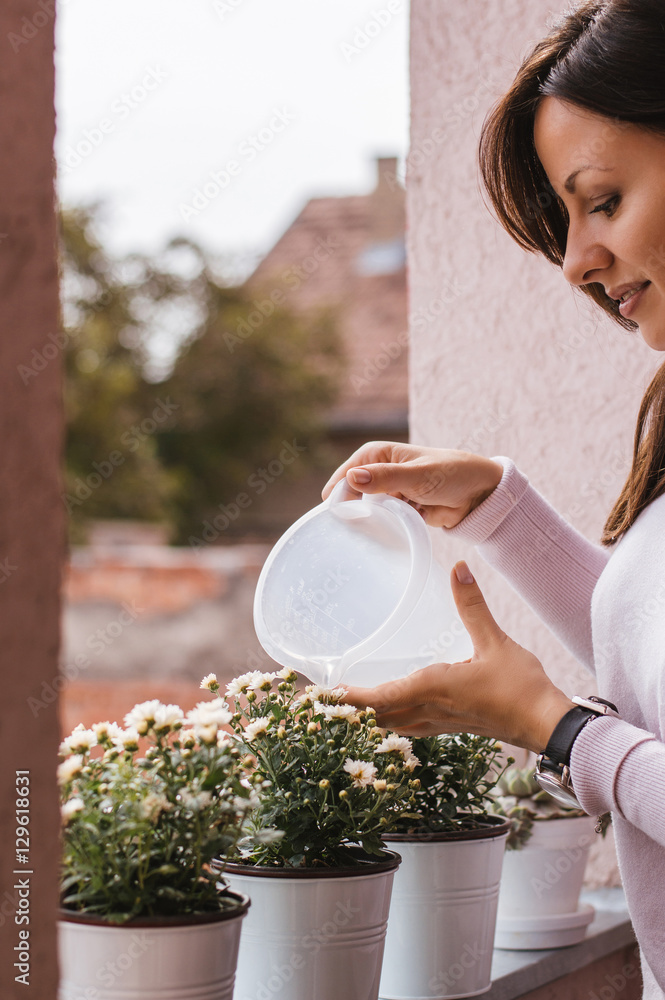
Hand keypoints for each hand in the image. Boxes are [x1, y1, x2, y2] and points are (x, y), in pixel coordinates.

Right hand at [321, 441, 502, 528]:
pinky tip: (383, 536)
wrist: (480, 495)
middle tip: (345, 532)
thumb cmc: (452, 474)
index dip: (338, 493)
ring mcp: (389, 493)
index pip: (347, 474)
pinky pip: (384, 522)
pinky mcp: (400, 511)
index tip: (334, 515)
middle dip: (351, 510)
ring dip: (368, 522)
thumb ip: (386, 478)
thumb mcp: (417, 475)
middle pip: (352, 494)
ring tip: (364, 536)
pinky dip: (384, 528)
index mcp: (378, 455)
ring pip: (367, 511)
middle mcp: (380, 472)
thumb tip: (353, 477)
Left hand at [343, 561, 573, 752]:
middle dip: (347, 710)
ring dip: (365, 717)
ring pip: (390, 724)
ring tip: (344, 704)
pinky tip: (387, 709)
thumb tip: (458, 568)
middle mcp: (428, 711)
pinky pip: (406, 726)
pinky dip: (387, 720)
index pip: (379, 698)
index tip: (323, 693)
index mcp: (432, 689)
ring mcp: (437, 723)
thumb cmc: (521, 687)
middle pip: (376, 716)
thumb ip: (472, 606)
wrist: (546, 725)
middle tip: (320, 698)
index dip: (349, 698)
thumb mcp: (495, 641)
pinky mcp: (447, 726)